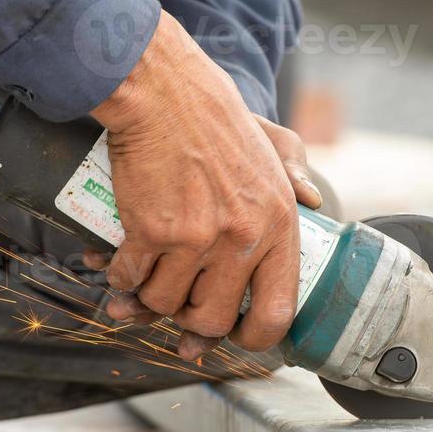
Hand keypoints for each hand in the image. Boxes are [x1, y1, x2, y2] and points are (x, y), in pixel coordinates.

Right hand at [87, 13, 321, 360]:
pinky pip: (130, 280)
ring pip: (164, 303)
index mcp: (279, 226)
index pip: (276, 312)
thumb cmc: (214, 117)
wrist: (165, 93)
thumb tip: (313, 200)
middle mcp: (242, 239)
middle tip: (177, 305)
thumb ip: (296, 172)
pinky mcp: (151, 232)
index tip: (232, 338)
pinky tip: (120, 267)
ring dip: (148, 299)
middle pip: (211, 319)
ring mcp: (196, 240)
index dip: (252, 339)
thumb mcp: (271, 144)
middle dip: (188, 322)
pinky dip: (120, 279)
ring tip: (147, 279)